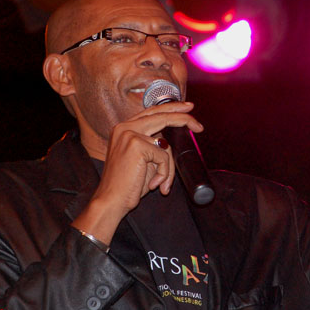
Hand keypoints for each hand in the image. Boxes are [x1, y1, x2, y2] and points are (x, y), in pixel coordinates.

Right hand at [72, 101, 202, 244]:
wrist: (111, 201)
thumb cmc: (126, 185)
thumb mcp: (142, 160)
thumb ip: (153, 145)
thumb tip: (171, 140)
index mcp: (124, 129)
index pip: (151, 112)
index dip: (170, 108)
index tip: (186, 108)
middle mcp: (125, 127)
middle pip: (161, 116)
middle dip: (183, 118)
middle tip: (198, 126)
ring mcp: (130, 134)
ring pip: (166, 146)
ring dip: (168, 168)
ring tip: (160, 183)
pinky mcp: (137, 145)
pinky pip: (164, 157)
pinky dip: (164, 173)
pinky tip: (152, 184)